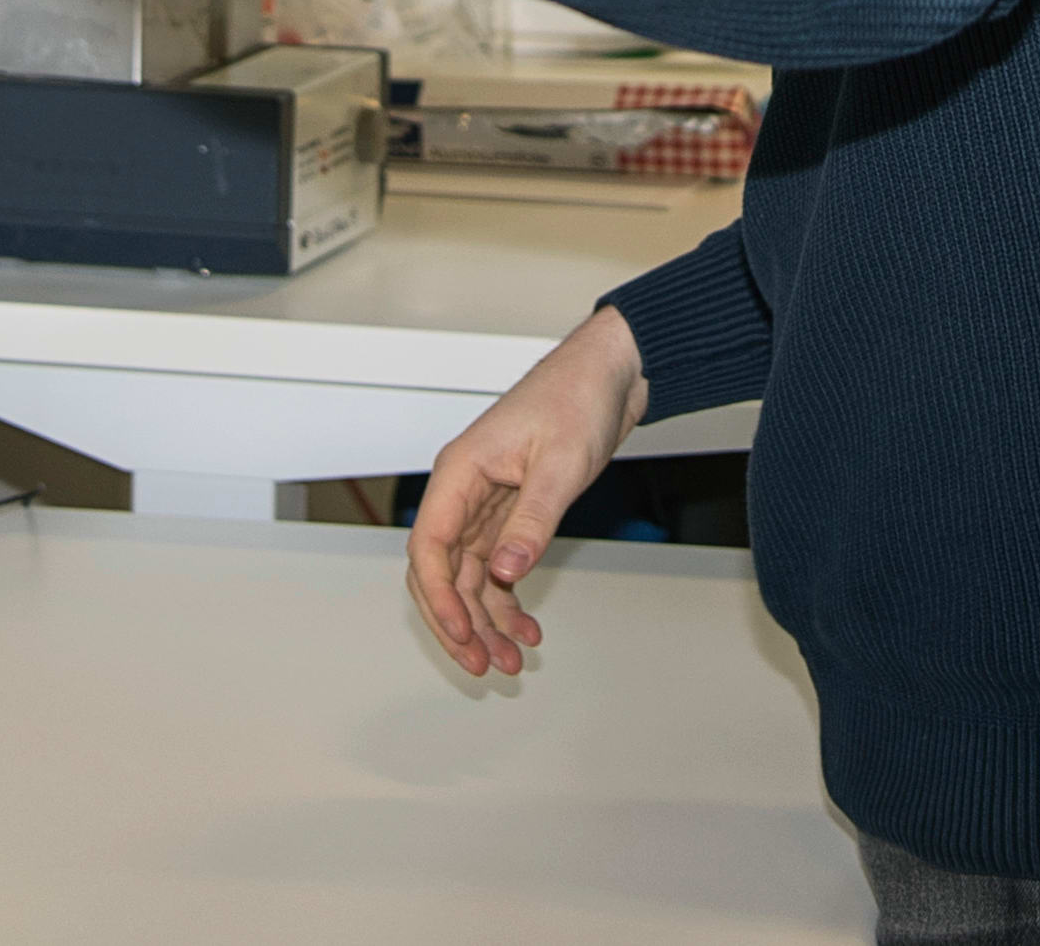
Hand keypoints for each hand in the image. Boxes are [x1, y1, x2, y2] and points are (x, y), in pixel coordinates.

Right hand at [406, 305, 645, 675]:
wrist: (610, 374)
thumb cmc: (577, 398)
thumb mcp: (559, 464)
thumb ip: (531, 521)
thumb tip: (505, 572)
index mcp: (460, 472)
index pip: (429, 546)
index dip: (439, 598)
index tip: (461, 636)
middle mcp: (464, 491)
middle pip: (441, 571)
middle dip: (458, 622)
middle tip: (484, 664)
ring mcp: (485, 504)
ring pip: (470, 577)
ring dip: (486, 620)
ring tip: (512, 658)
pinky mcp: (510, 512)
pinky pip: (496, 567)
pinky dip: (507, 599)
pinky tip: (526, 625)